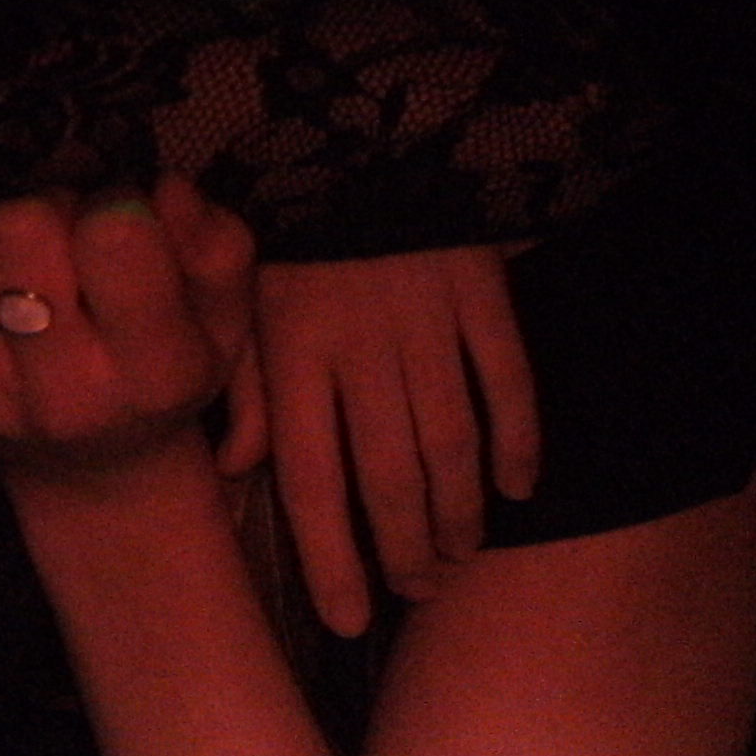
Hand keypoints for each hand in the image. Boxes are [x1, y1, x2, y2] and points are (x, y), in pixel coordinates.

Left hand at [0, 181, 252, 487]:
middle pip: (18, 226)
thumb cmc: (164, 365)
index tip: (117, 223)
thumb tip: (162, 191)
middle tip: (59, 244)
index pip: (112, 236)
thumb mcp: (220, 314)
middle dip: (43, 212)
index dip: (112, 203)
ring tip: (9, 269)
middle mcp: (68, 399)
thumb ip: (214, 245)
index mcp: (156, 371)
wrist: (95, 467)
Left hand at [257, 243, 541, 639]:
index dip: (331, 559)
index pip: (312, 479)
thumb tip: (235, 470)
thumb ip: (248, 386)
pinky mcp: (482, 290)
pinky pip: (510, 382)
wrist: (361, 134)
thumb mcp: (246, 298)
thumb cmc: (295, 232)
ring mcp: (426, 319)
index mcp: (292, 348)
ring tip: (456, 558)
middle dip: (404, 553)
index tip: (348, 621)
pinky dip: (520, 441)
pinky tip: (520, 488)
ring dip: (459, 515)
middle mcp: (360, 345)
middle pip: (390, 477)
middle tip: (413, 593)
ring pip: (452, 444)